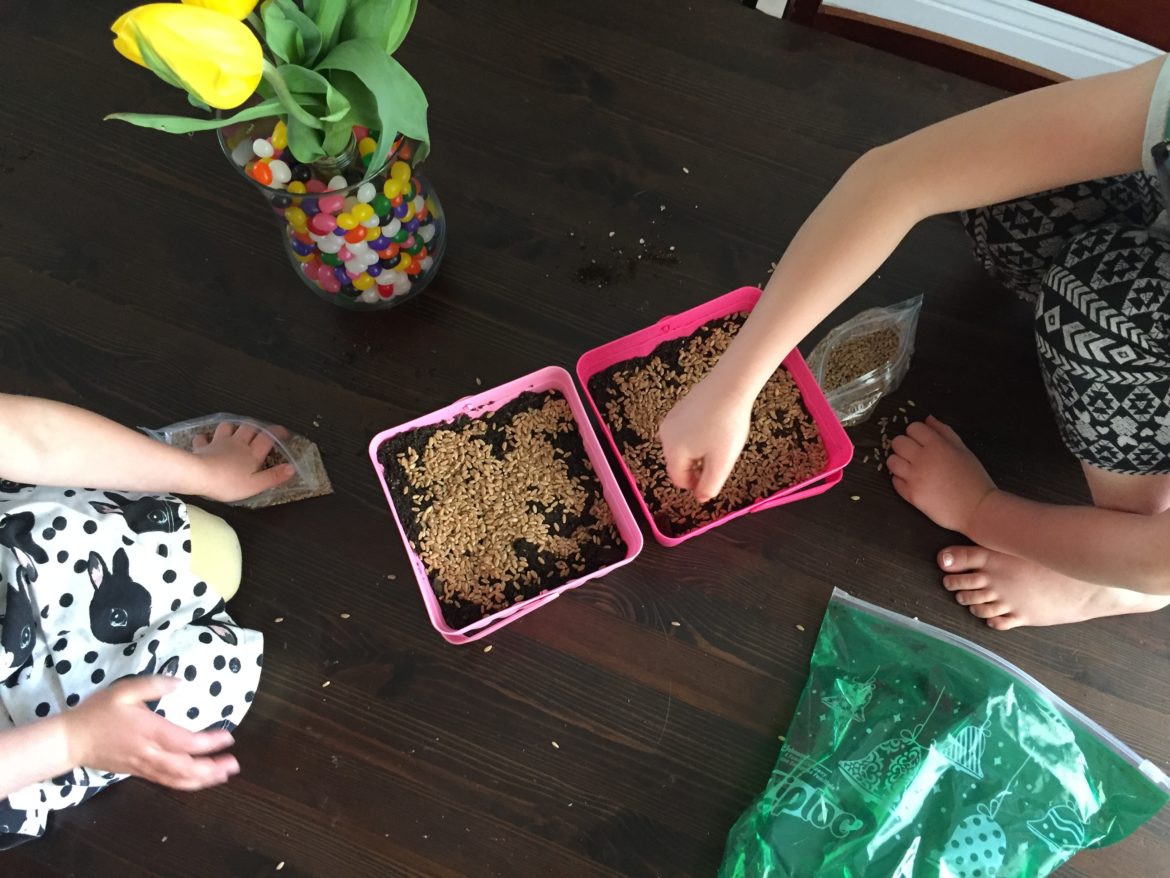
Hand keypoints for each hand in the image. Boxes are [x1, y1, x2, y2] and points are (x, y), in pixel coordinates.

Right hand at [64, 676, 238, 790]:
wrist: (70, 741)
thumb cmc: (97, 713)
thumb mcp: (123, 690)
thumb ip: (153, 685)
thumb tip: (180, 682)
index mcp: (148, 732)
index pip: (184, 742)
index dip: (208, 743)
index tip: (228, 737)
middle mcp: (149, 753)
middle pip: (185, 767)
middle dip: (212, 768)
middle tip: (234, 764)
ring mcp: (144, 766)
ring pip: (177, 779)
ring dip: (203, 779)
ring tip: (224, 775)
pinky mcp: (138, 772)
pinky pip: (166, 782)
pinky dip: (186, 784)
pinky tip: (199, 780)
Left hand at [192, 421, 294, 502]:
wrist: (199, 476)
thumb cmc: (229, 483)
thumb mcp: (255, 485)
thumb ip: (274, 476)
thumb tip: (292, 468)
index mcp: (251, 453)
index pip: (268, 437)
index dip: (277, 432)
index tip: (284, 432)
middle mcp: (237, 443)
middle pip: (248, 427)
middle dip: (255, 427)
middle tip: (258, 432)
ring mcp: (219, 442)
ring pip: (227, 427)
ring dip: (232, 427)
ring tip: (234, 432)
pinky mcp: (203, 446)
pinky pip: (203, 438)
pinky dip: (205, 438)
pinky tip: (205, 440)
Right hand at [658, 375, 753, 501]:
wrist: (729, 385)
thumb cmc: (726, 425)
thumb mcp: (721, 462)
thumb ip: (709, 485)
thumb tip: (701, 497)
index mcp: (673, 452)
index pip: (680, 480)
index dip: (697, 484)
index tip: (715, 477)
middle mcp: (665, 436)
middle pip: (680, 463)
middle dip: (698, 466)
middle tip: (720, 457)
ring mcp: (670, 420)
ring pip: (683, 447)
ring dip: (699, 450)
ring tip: (719, 440)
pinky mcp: (678, 408)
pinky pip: (685, 431)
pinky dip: (698, 434)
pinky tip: (715, 426)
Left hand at [887, 415, 996, 533]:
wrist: (977, 509)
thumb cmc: (974, 479)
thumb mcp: (964, 450)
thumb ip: (945, 432)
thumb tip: (928, 419)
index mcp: (937, 446)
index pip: (913, 428)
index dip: (917, 433)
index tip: (922, 440)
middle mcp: (923, 459)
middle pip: (898, 442)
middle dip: (904, 445)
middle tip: (915, 454)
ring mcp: (915, 478)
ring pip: (891, 461)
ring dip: (899, 462)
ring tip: (911, 468)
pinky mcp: (911, 495)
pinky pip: (894, 481)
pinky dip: (900, 480)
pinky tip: (913, 481)